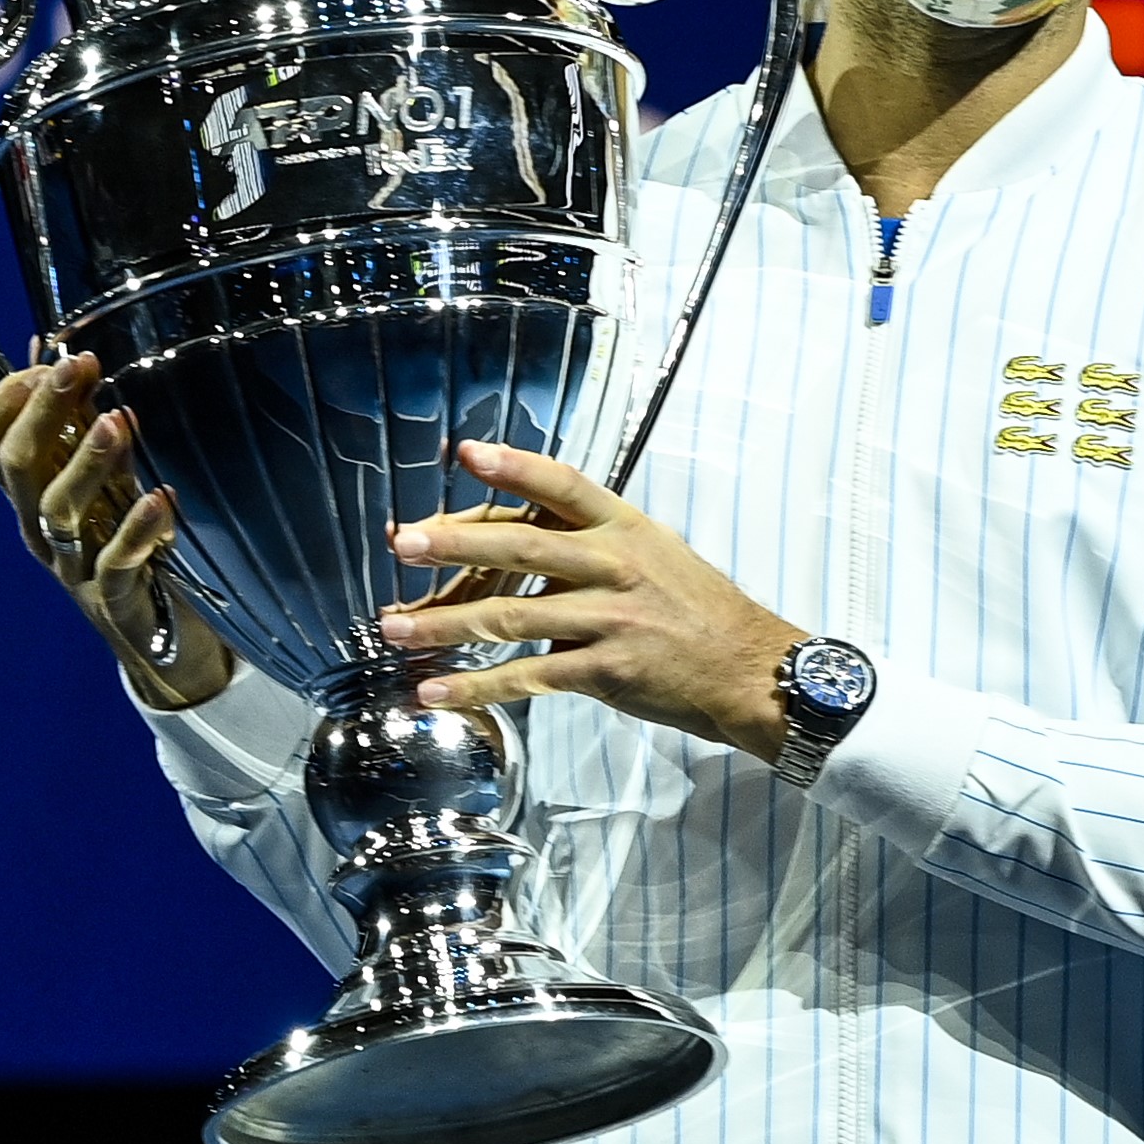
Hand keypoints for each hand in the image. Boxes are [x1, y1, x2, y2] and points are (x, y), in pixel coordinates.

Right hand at [0, 352, 235, 707]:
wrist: (160, 637)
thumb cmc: (129, 544)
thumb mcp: (106, 479)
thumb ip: (82, 423)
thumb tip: (61, 351)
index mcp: (30, 498)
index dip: (6, 400)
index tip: (48, 361)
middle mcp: (39, 530)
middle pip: (17, 467)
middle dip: (42, 410)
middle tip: (77, 367)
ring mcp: (72, 566)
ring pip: (59, 510)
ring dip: (87, 460)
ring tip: (117, 422)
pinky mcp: (113, 598)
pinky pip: (117, 562)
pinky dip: (138, 528)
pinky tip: (160, 498)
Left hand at [377, 439, 802, 760]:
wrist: (750, 669)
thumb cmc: (697, 610)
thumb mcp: (654, 552)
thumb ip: (592, 544)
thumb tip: (520, 545)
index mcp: (624, 527)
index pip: (562, 485)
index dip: (514, 466)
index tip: (466, 452)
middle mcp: (614, 565)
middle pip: (521, 548)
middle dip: (456, 544)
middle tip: (404, 542)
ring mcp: (609, 619)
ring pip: (511, 617)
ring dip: (445, 624)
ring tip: (394, 628)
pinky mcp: (604, 671)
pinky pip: (527, 677)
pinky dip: (477, 686)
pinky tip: (436, 691)